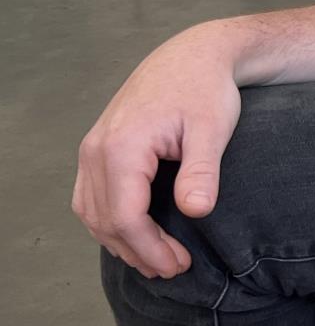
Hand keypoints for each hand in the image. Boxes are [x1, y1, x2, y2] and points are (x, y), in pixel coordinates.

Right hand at [73, 26, 242, 278]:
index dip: (149, 249)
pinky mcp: (97, 148)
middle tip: (174, 270)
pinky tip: (135, 234)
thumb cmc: (205, 90)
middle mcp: (96, 149)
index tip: (179, 266)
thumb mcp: (213, 129)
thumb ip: (202, 170)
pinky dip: (108, 221)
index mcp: (122, 146)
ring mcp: (92, 148)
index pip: (124, 216)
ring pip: (91, 212)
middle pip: (105, 220)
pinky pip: (90, 196)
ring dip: (120, 241)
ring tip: (157, 260)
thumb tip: (195, 211)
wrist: (192, 55)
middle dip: (138, 251)